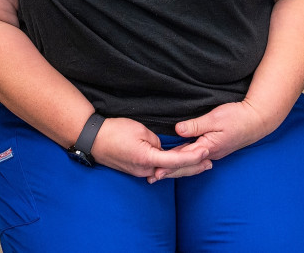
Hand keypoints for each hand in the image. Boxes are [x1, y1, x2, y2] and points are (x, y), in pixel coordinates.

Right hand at [90, 117, 210, 179]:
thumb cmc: (115, 131)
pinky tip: (179, 164)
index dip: (193, 156)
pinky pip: (158, 169)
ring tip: (200, 165)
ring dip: (183, 168)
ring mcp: (140, 172)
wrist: (93, 139)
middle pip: (174, 170)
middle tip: (210, 163)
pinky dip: (171, 167)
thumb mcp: (140, 130)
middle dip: (193, 167)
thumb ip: (156, 141)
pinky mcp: (136, 170)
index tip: (206, 151)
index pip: (176, 160)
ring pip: (166, 171)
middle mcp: (145, 170)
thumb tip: (161, 148)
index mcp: (147, 159)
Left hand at [149, 100, 270, 181]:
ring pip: (191, 163)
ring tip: (161, 174)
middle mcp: (209, 153)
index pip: (184, 158)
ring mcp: (212, 152)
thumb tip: (177, 130)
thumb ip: (195, 125)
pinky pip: (196, 157)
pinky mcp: (214, 148)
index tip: (156, 171)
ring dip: (176, 168)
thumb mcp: (214, 118)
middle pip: (186, 165)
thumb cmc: (236, 117)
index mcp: (208, 147)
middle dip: (169, 171)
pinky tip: (179, 163)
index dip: (168, 165)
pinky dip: (185, 161)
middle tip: (152, 178)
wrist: (256, 120)